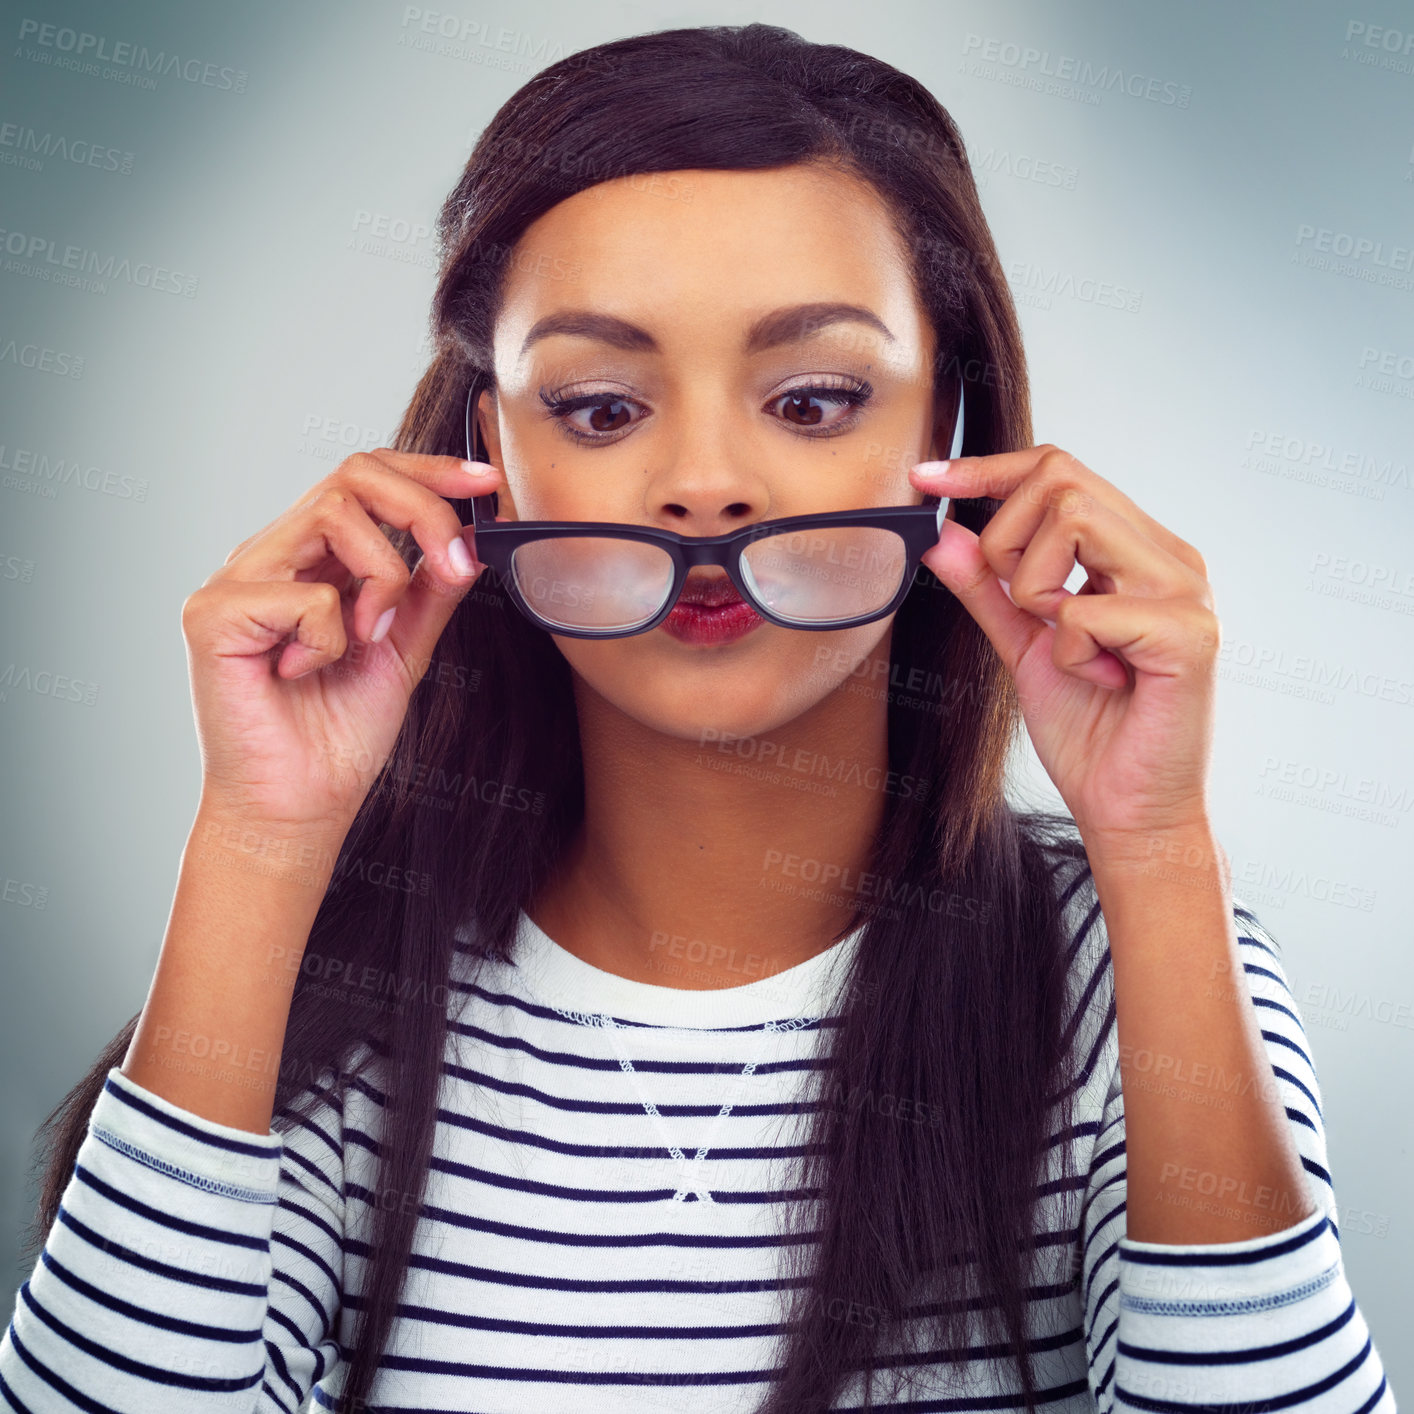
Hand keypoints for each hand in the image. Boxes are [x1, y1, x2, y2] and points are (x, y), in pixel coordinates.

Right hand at [183, 450, 500, 835]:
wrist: (297, 809)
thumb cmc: (338, 737)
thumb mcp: (403, 651)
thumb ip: (430, 593)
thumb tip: (469, 538)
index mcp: (308, 558)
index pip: (364, 478)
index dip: (427, 470)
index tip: (486, 482)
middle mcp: (268, 556)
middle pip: (352, 476)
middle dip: (422, 511)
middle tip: (455, 564)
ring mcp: (234, 580)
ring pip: (333, 516)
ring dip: (382, 578)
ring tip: (369, 637)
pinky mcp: (212, 615)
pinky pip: (306, 593)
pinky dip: (330, 637)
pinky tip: (304, 673)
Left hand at [908, 445, 1218, 847]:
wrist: (1129, 811)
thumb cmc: (1091, 732)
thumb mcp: (1023, 645)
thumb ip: (988, 590)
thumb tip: (943, 533)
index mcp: (1138, 551)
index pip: (1061, 469)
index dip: (988, 468)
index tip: (927, 479)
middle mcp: (1170, 558)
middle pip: (1062, 480)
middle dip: (1010, 543)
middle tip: (1027, 610)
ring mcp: (1186, 590)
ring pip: (1074, 520)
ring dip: (1038, 589)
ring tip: (1067, 645)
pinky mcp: (1188, 634)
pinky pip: (1084, 608)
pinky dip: (1067, 649)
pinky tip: (1098, 680)